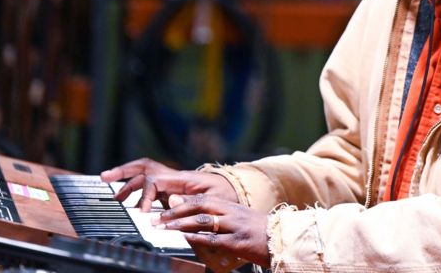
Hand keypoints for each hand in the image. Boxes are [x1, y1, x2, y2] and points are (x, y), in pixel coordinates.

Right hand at [100, 158, 237, 211]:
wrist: (235, 191)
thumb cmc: (226, 195)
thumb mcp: (213, 199)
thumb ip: (192, 200)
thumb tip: (171, 201)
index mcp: (183, 178)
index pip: (155, 181)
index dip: (145, 195)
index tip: (140, 212)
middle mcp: (175, 176)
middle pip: (145, 167)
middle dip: (124, 170)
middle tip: (105, 177)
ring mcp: (172, 181)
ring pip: (145, 173)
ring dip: (126, 178)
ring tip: (110, 187)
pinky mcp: (171, 189)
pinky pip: (150, 183)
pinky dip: (136, 186)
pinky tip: (126, 194)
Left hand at [154, 193, 270, 267]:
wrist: (283, 239)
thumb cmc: (259, 231)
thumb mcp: (239, 217)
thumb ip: (217, 214)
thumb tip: (193, 214)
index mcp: (230, 205)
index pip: (201, 199)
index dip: (180, 203)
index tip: (163, 209)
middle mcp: (231, 212)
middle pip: (199, 206)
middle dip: (175, 212)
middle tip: (157, 219)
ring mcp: (235, 227)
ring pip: (204, 221)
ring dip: (182, 224)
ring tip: (166, 228)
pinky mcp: (238, 242)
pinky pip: (215, 239)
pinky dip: (199, 238)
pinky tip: (186, 239)